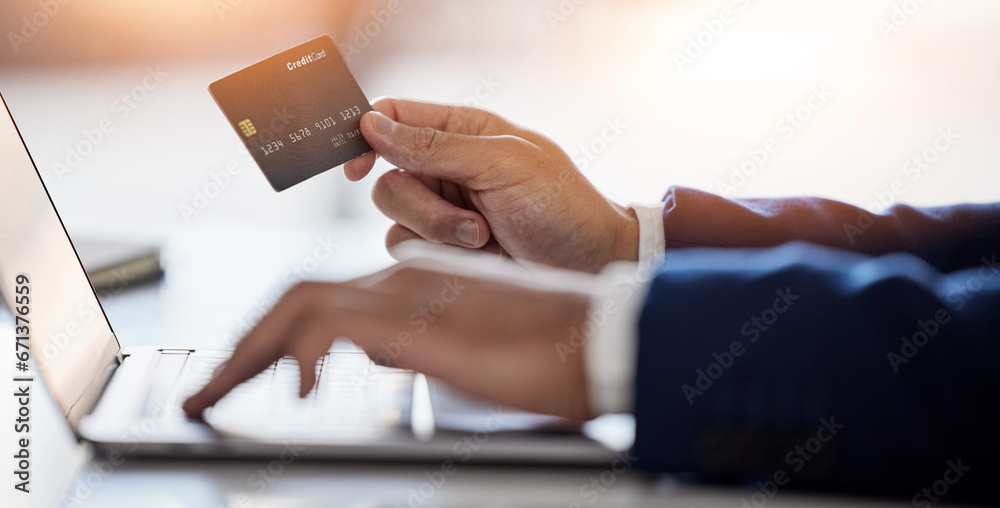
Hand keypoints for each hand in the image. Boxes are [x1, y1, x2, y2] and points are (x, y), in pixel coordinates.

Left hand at [182, 251, 596, 420]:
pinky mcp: (418, 322)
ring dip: (251, 351)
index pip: (320, 297)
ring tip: (219, 394)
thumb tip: (390, 355)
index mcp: (410, 284)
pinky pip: (333, 327)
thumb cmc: (547, 348)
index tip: (248, 368)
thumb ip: (421, 343)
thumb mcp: (466, 347)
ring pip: (300, 306)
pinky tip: (302, 393)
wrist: (595, 336)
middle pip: (296, 296)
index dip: (273, 332)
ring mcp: (405, 296)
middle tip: (211, 386)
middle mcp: (399, 280)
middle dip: (244, 343)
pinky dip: (303, 357)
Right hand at [344, 98, 637, 273]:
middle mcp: (447, 168)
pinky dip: (440, 256)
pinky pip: (409, 250)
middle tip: (474, 222)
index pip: (394, 118)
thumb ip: (434, 147)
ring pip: (396, 220)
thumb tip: (371, 126)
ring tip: (487, 240)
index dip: (366, 137)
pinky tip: (481, 257)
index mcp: (462, 131)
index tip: (357, 167)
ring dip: (439, 235)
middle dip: (424, 207)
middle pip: (388, 179)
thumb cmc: (560, 205)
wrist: (589, 264)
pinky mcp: (446, 248)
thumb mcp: (502, 164)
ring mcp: (445, 209)